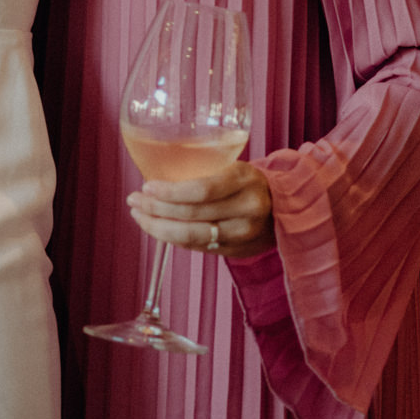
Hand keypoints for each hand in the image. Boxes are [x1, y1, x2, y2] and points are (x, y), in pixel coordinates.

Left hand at [126, 161, 274, 260]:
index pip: (202, 190)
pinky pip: (199, 248)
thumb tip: (158, 179)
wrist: (285, 205)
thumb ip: (205, 172)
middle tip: (134, 201)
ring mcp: (244, 235)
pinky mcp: (238, 252)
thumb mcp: (234, 166)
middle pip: (193, 216)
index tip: (147, 186)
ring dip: (159, 228)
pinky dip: (175, 239)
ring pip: (193, 238)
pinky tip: (159, 228)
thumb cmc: (249, 180)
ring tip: (139, 216)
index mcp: (244, 179)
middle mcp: (247, 210)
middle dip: (156, 210)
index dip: (170, 192)